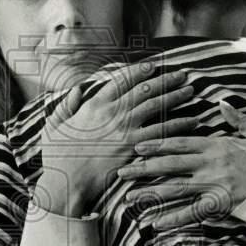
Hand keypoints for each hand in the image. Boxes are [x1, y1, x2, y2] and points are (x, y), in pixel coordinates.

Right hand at [34, 62, 198, 216]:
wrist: (66, 180)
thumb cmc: (57, 156)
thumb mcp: (54, 124)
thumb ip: (66, 105)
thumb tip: (76, 89)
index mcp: (95, 104)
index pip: (122, 80)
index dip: (140, 70)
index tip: (153, 65)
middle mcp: (113, 112)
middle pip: (145, 90)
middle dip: (165, 80)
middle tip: (181, 75)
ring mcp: (125, 129)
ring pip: (156, 107)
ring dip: (175, 97)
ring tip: (190, 91)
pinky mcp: (134, 147)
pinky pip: (161, 132)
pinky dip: (178, 124)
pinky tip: (191, 120)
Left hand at [117, 100, 245, 229]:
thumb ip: (239, 119)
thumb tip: (222, 104)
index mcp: (218, 145)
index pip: (180, 142)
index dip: (156, 143)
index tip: (137, 145)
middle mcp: (211, 164)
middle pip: (170, 164)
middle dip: (143, 167)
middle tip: (120, 170)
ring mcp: (214, 185)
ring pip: (175, 188)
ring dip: (150, 193)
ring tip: (128, 198)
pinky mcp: (221, 205)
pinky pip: (192, 213)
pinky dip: (172, 219)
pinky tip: (154, 224)